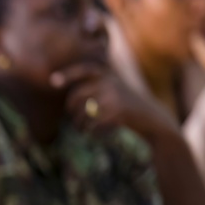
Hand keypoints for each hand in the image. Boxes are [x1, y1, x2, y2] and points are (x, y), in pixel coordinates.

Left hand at [51, 62, 177, 140]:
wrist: (151, 119)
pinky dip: (90, 131)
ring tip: (82, 128)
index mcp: (108, 74)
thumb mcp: (113, 90)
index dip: (68, 75)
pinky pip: (92, 123)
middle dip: (71, 110)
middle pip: (76, 96)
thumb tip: (68, 100)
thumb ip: (95, 89)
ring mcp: (114, 96)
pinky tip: (93, 133)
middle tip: (74, 119)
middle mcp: (110, 82)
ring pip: (82, 112)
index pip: (84, 71)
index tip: (52, 82)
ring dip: (79, 124)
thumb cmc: (127, 106)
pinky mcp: (117, 111)